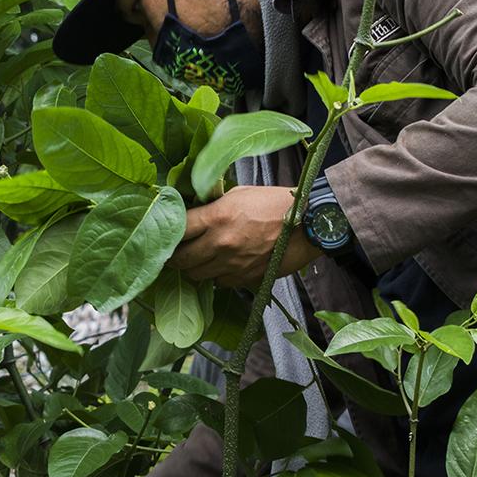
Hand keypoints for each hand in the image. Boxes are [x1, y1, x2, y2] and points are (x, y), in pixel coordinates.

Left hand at [170, 185, 322, 287]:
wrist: (309, 224)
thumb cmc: (275, 203)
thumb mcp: (240, 193)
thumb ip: (213, 204)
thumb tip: (193, 210)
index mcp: (216, 217)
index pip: (177, 229)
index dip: (168, 231)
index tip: (167, 231)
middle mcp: (220, 244)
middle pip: (181, 259)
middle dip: (175, 256)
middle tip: (176, 250)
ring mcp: (232, 264)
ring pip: (196, 276)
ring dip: (194, 268)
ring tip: (198, 258)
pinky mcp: (245, 278)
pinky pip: (219, 283)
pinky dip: (216, 276)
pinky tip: (221, 265)